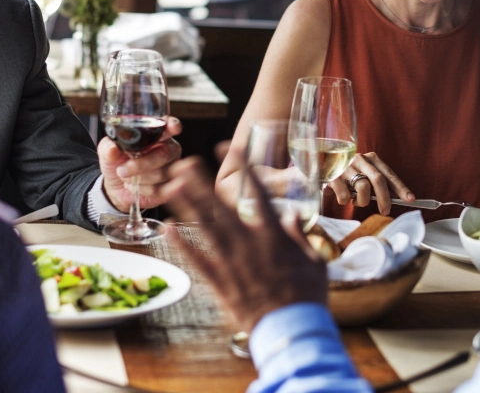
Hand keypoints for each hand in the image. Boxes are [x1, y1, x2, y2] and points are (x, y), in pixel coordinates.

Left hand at [98, 116, 182, 211]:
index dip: (173, 125)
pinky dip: (143, 190)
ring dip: (138, 178)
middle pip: (164, 154)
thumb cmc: (117, 162)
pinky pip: (161, 189)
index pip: (169, 125)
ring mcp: (173, 168)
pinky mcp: (171, 187)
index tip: (172, 128)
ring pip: (161, 174)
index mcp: (156, 134)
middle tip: (122, 170)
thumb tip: (112, 150)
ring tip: (127, 177)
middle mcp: (169, 149)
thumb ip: (108, 147)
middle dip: (141, 165)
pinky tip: (137, 186)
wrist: (116, 186)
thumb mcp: (108, 151)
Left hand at [163, 155, 326, 333]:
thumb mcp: (313, 260)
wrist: (293, 330)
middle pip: (220, 206)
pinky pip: (197, 260)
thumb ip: (299, 235)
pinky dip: (182, 245)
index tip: (226, 148)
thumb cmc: (307, 296)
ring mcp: (232, 262)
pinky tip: (167, 229)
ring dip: (186, 206)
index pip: (256, 192)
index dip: (241, 168)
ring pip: (205, 228)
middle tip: (183, 163)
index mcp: (272, 234)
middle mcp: (249, 243)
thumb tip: (293, 214)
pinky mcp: (221, 283)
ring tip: (170, 187)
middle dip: (200, 182)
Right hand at [329, 152, 414, 214]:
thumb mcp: (364, 173)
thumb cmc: (347, 174)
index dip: (400, 187)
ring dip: (362, 200)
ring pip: (362, 188)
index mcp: (370, 158)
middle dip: (384, 198)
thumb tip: (395, 198)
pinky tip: (343, 197)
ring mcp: (345, 167)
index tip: (410, 199)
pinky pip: (345, 196)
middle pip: (378, 180)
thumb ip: (377, 183)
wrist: (321, 166)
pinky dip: (346, 201)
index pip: (389, 174)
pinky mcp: (332, 176)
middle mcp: (359, 159)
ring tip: (356, 201)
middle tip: (385, 210)